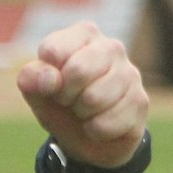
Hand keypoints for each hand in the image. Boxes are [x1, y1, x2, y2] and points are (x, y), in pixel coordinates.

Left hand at [16, 22, 149, 169]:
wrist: (89, 138)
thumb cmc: (61, 104)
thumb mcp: (37, 91)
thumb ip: (32, 78)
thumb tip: (50, 78)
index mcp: (83, 34)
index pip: (54, 51)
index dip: (47, 78)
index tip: (53, 84)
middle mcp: (111, 47)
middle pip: (78, 71)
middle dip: (66, 96)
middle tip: (69, 100)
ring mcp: (130, 73)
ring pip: (94, 99)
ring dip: (82, 114)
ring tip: (86, 111)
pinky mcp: (140, 101)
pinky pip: (107, 122)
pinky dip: (96, 131)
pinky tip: (101, 124)